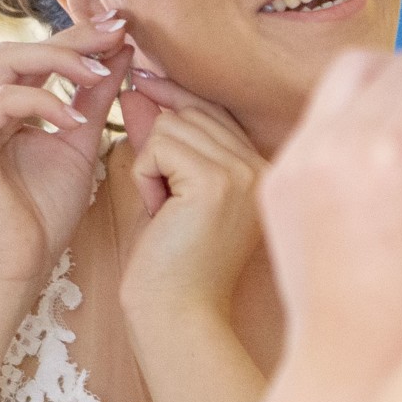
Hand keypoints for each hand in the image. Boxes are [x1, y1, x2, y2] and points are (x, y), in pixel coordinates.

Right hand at [0, 18, 131, 287]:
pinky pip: (2, 100)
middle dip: (71, 38)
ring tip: (100, 73)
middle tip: (117, 33)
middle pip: (18, 47)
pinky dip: (42, 101)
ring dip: (59, 60)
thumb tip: (122, 52)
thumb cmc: (41, 215)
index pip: (35, 53)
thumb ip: (95, 98)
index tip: (121, 28)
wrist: (14, 269)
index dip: (77, 36)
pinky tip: (74, 118)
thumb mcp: (79, 143)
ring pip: (6, 61)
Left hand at [117, 71, 266, 324]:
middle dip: (161, 148)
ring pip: (173, 124)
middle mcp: (261, 166)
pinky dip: (144, 176)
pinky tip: (159, 212)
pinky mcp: (215, 182)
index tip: (142, 86)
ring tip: (164, 210)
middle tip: (164, 201)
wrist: (177, 315)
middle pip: (193, 111)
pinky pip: (158, 145)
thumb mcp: (172, 191)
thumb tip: (139, 87)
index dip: (174, 100)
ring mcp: (242, 172)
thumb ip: (165, 139)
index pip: (215, 110)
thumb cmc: (172, 263)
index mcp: (262, 169)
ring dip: (151, 165)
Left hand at [258, 17, 401, 395]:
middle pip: (397, 60)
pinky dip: (361, 107)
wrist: (355, 370)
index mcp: (394, 152)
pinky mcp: (279, 179)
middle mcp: (335, 145)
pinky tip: (399, 132)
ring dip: (398, 71)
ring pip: (350, 75)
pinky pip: (322, 115)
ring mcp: (297, 160)